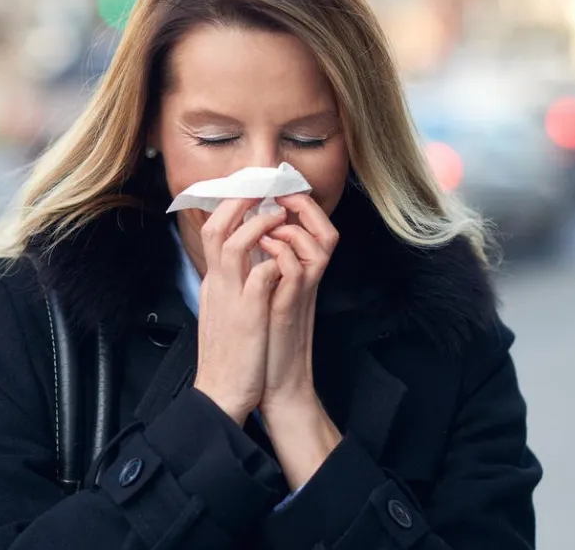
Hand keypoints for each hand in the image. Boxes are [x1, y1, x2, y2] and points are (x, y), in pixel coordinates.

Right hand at [193, 198, 286, 423]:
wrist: (222, 396)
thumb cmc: (232, 358)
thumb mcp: (228, 315)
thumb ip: (235, 288)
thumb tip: (253, 265)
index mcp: (213, 285)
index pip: (212, 234)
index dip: (231, 209)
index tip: (252, 195)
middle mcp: (216, 286)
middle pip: (215, 229)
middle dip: (237, 202)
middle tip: (262, 188)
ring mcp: (230, 299)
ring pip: (232, 244)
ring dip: (257, 224)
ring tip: (277, 214)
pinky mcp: (248, 316)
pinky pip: (260, 275)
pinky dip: (274, 259)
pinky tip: (287, 254)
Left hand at [256, 193, 341, 488]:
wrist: (270, 384)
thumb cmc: (264, 341)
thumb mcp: (263, 296)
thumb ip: (264, 268)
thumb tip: (249, 238)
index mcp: (298, 273)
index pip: (312, 228)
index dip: (298, 203)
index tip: (273, 190)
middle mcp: (306, 280)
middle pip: (326, 228)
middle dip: (303, 205)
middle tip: (278, 195)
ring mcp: (301, 293)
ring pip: (321, 244)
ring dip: (294, 226)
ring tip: (269, 222)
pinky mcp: (289, 308)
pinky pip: (298, 270)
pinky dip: (282, 253)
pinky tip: (262, 248)